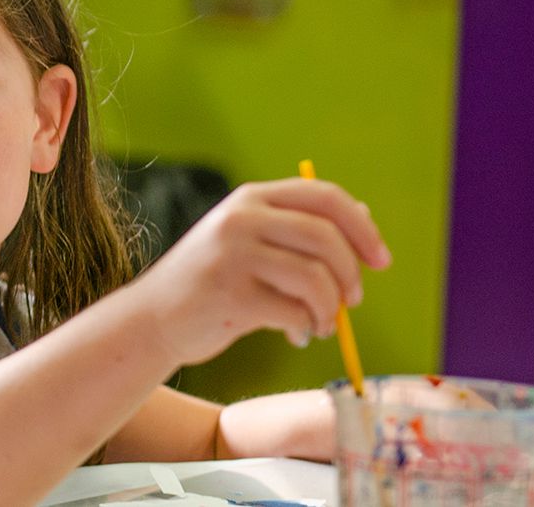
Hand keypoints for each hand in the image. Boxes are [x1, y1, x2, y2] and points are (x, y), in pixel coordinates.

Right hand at [138, 178, 390, 365]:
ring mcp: (233, 255)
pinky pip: (294, 312)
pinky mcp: (231, 295)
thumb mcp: (249, 240)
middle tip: (352, 301)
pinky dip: (306, 328)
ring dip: (330, 309)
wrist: (152, 319)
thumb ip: (297, 229)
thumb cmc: (212, 282)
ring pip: (315, 278)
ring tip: (322, 324)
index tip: (381, 260)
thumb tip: (364, 219)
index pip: (325, 198)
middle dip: (351, 274)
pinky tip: (296, 335)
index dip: (363, 228)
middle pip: (326, 237)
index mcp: (252, 198)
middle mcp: (241, 219)